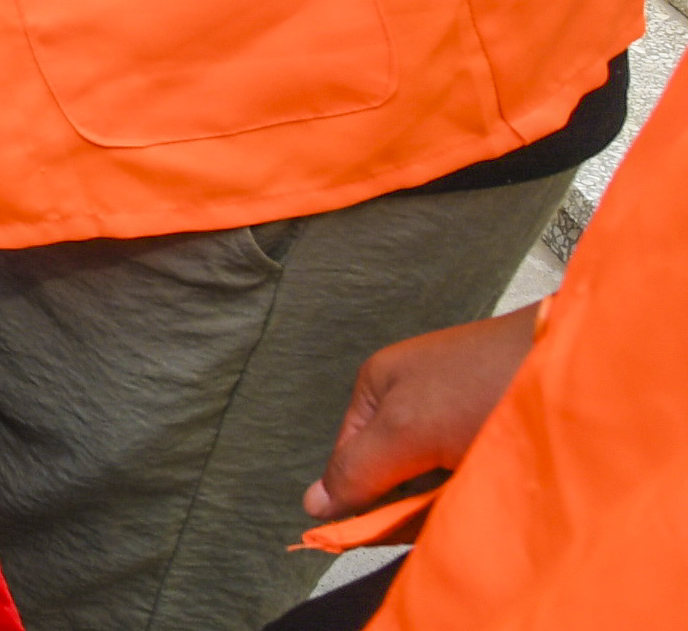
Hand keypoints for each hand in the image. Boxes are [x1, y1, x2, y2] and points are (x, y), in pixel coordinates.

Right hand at [302, 303, 542, 520]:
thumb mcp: (405, 428)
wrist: (577, 360)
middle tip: (444, 506)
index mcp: (380, 387)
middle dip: (415, 500)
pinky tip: (496, 484)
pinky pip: (473, 473)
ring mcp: (459, 415)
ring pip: (437, 479)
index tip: (391, 529)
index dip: (365, 500)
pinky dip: (481, 486)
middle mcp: (416, 400)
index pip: (350, 461)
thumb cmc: (484, 383)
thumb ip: (356, 468)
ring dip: (451, 496)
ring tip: (476, 490)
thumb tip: (311, 507)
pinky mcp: (499, 428)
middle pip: (396, 473)